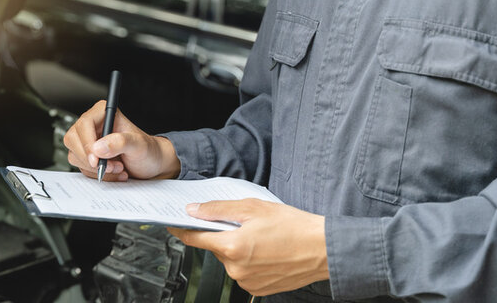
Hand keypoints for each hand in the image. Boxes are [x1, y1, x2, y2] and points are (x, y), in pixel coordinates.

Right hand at [63, 100, 180, 180]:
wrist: (151, 165)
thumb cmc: (148, 150)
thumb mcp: (139, 145)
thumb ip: (121, 142)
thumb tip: (98, 147)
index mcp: (103, 113)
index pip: (84, 124)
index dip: (87, 143)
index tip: (96, 160)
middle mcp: (93, 125)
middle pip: (73, 140)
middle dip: (91, 159)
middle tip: (110, 166)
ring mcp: (89, 141)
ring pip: (75, 156)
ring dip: (96, 168)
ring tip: (118, 168)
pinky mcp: (88, 156)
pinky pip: (81, 167)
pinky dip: (96, 174)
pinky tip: (113, 171)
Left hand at [168, 199, 328, 296]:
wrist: (323, 249)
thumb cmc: (294, 227)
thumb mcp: (253, 207)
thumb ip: (219, 210)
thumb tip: (195, 211)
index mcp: (232, 246)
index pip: (194, 238)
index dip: (182, 228)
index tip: (173, 223)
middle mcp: (236, 268)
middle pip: (215, 248)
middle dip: (223, 234)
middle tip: (244, 223)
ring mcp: (246, 281)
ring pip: (229, 260)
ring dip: (237, 248)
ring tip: (261, 238)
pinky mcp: (257, 288)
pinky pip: (243, 272)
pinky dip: (249, 260)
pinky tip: (266, 251)